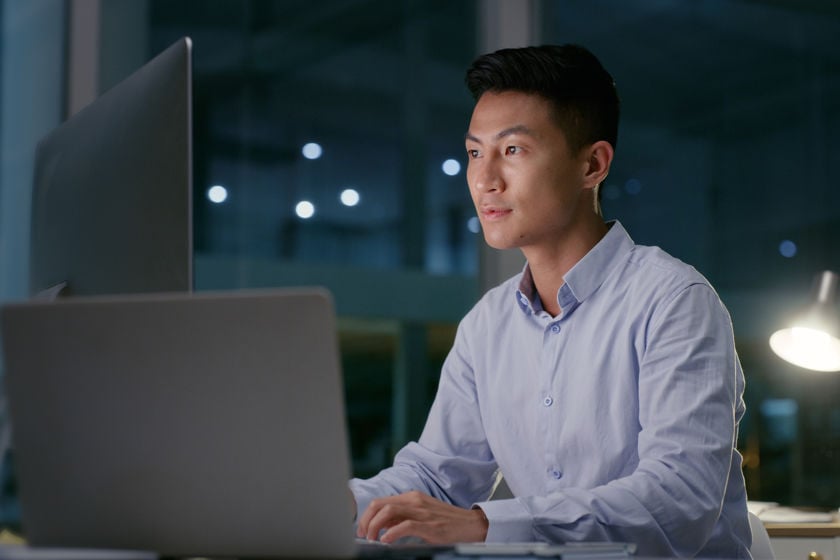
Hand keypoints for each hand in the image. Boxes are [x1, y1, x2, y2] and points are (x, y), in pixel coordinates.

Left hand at [356, 490, 488, 543]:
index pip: (380, 501)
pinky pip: (405, 525)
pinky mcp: (429, 525)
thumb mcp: (422, 514)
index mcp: (411, 497)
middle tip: (364, 536)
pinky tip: (386, 541)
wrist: (470, 524)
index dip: (366, 516)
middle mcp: (414, 500)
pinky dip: (391, 533)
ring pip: (388, 512)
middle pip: (379, 504)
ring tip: (373, 539)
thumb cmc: (446, 521)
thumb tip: (382, 526)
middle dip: (366, 520)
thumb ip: (402, 517)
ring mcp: (421, 511)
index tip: (362, 530)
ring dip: (375, 526)